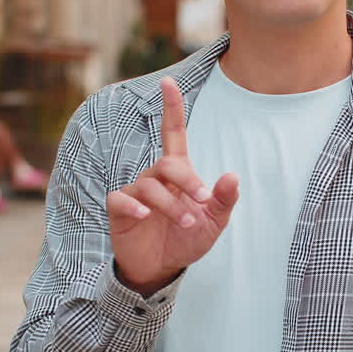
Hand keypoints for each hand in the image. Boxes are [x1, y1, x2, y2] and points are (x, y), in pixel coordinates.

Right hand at [106, 77, 238, 294]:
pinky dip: (134, 206)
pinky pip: (121, 199)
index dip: (172, 108)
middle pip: (168, 164)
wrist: (161, 269)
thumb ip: (223, 200)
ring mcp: (135, 192)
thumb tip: (233, 176)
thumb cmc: (186, 239)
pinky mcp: (119, 209)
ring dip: (172, 204)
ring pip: (151, 186)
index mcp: (178, 174)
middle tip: (203, 201)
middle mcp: (155, 178)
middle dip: (188, 181)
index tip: (169, 82)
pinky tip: (144, 216)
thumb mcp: (213, 223)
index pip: (173, 134)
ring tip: (186, 223)